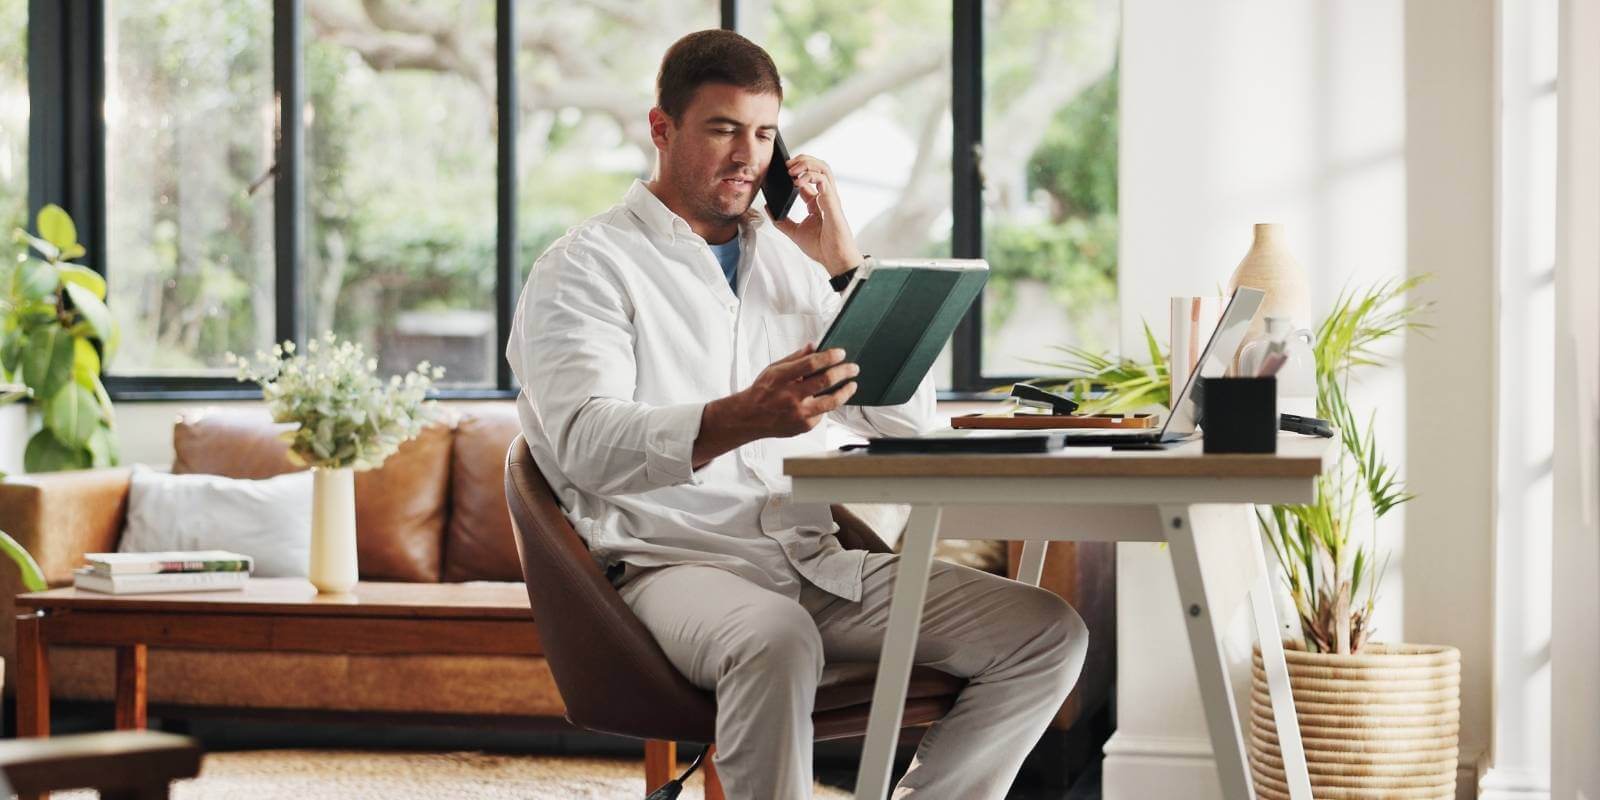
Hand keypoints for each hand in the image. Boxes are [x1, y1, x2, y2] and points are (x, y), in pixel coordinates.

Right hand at [693, 345, 858, 466]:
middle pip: (825, 381)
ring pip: (831, 401)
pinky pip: (822, 413)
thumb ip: (795, 358)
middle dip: (844, 372)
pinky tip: (826, 399)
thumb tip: (814, 346)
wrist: (748, 418)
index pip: (811, 363)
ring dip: (846, 391)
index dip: (829, 357)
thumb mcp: (773, 369)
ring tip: (852, 385)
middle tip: (853, 368)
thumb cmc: (762, 391)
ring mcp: (798, 413)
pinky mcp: (804, 426)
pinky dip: (826, 405)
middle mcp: (790, 396)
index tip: (841, 353)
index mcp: (781, 378)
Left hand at [772, 154, 862, 276]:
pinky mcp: (833, 202)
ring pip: (823, 168)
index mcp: (817, 202)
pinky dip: (810, 176)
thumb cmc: (821, 248)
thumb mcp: (795, 232)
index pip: (808, 178)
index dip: (796, 170)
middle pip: (818, 167)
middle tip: (786, 164)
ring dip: (806, 164)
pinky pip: (823, 180)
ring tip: (791, 168)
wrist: (834, 259)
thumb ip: (782, 220)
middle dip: (802, 161)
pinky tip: (797, 181)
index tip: (781, 171)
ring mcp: (830, 198)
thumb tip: (769, 208)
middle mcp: (825, 197)